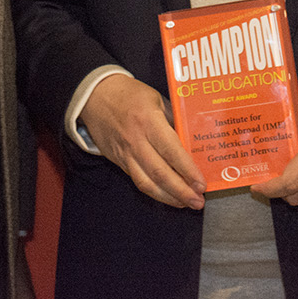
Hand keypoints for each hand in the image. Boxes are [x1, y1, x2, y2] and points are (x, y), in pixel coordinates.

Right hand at [81, 73, 205, 208]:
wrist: (96, 96)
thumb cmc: (130, 95)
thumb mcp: (157, 100)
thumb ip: (174, 120)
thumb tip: (192, 142)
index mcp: (149, 121)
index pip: (171, 151)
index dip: (187, 170)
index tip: (201, 183)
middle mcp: (136, 141)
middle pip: (160, 173)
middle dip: (181, 191)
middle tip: (198, 201)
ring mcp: (125, 154)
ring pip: (147, 183)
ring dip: (168, 198)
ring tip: (186, 203)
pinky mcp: (119, 162)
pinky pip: (138, 181)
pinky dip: (155, 192)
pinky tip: (168, 196)